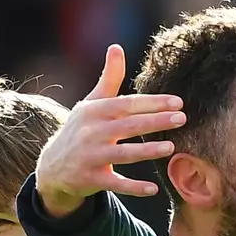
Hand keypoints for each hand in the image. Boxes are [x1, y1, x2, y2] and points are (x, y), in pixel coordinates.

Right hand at [35, 44, 186, 216]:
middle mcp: (92, 132)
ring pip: (123, 154)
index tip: (177, 102)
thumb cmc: (81, 129)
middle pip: (129, 126)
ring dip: (147, 151)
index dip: (152, 103)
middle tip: (182, 118)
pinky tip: (153, 189)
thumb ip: (109, 78)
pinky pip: (116, 184)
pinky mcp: (91, 179)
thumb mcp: (91, 104)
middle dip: (156, 121)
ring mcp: (91, 157)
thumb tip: (117, 47)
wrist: (52, 167)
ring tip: (171, 148)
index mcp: (95, 111)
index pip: (127, 104)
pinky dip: (133, 188)